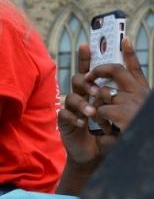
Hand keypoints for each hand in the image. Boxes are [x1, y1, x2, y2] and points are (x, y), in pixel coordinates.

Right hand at [58, 43, 110, 166]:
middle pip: (78, 79)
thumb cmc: (109, 133)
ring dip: (82, 103)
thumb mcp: (121, 114)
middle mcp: (81, 97)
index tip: (86, 45)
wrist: (96, 154)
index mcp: (94, 92)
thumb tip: (134, 85)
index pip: (90, 71)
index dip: (86, 58)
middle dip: (86, 80)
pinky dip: (74, 117)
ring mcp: (71, 108)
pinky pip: (64, 113)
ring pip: (71, 96)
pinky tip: (83, 124)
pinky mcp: (64, 121)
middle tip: (96, 89)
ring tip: (92, 113)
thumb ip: (122, 100)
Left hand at [85, 38, 148, 131]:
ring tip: (106, 120)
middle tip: (87, 75)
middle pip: (117, 70)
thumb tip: (105, 91)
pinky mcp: (122, 113)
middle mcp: (140, 93)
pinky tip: (108, 129)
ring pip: (103, 93)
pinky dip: (99, 119)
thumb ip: (123, 99)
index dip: (130, 53)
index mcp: (143, 92)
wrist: (136, 151)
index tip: (124, 39)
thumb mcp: (130, 113)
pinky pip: (100, 109)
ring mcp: (133, 101)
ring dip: (98, 106)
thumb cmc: (131, 135)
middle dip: (99, 69)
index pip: (135, 68)